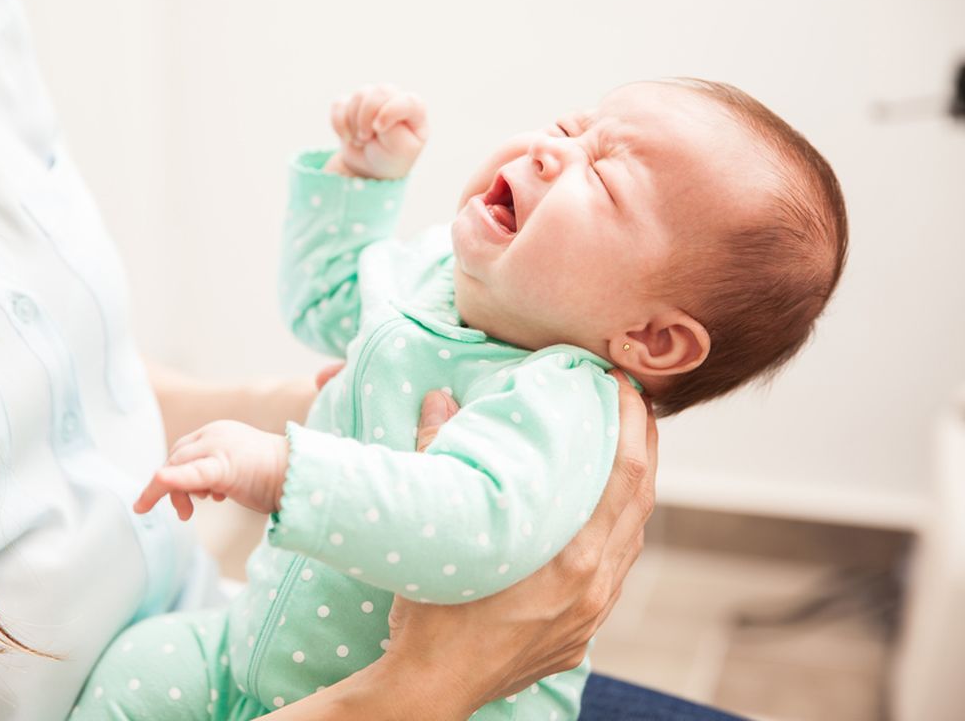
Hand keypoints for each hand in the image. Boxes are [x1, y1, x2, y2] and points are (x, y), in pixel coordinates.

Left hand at [134, 420, 289, 520]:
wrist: (301, 477)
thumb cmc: (274, 478)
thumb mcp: (237, 469)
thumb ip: (215, 472)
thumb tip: (198, 490)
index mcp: (218, 432)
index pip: (184, 450)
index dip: (175, 474)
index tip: (182, 499)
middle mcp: (214, 433)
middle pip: (176, 457)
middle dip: (171, 487)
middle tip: (184, 513)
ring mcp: (218, 446)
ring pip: (177, 466)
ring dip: (173, 492)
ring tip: (187, 513)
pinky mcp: (223, 465)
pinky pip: (190, 473)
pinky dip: (171, 480)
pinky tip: (158, 482)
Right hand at [325, 84, 427, 179]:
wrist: (369, 169)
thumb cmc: (391, 158)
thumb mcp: (401, 150)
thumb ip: (394, 129)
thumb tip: (376, 113)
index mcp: (415, 110)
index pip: (408, 100)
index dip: (389, 112)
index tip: (379, 130)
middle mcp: (395, 99)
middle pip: (380, 91)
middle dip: (368, 118)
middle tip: (366, 138)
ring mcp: (373, 99)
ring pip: (359, 95)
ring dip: (354, 123)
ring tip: (360, 141)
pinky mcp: (352, 104)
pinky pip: (339, 104)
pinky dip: (339, 123)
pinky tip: (347, 137)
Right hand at [381, 370, 657, 707]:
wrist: (430, 689)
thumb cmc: (430, 613)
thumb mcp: (437, 529)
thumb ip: (439, 455)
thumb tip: (439, 398)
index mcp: (571, 558)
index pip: (624, 474)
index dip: (632, 423)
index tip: (625, 385)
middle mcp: (594, 586)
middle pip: (641, 501)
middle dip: (644, 445)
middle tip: (635, 401)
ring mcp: (591, 614)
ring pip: (632, 538)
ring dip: (635, 489)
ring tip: (626, 449)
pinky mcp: (581, 634)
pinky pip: (615, 571)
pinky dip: (618, 532)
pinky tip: (602, 516)